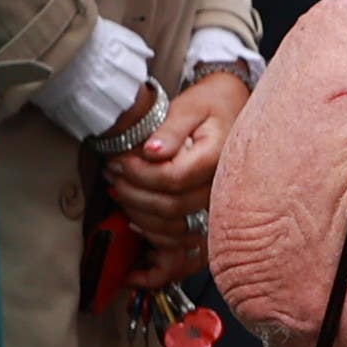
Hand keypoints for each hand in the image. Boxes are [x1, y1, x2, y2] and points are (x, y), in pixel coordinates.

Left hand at [103, 66, 245, 250]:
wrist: (234, 112)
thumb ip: (171, 128)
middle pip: (171, 208)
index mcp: (218, 159)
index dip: (139, 173)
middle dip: (133, 193)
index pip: (172, 178)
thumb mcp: (191, 105)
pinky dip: (156, 235)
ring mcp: (217, 207)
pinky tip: (137, 218)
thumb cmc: (213, 105)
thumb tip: (151, 151)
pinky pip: (184, 242)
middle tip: (112, 173)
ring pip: (174, 229)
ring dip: (138, 214)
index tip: (119, 161)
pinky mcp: (210, 217)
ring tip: (120, 190)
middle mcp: (221, 189)